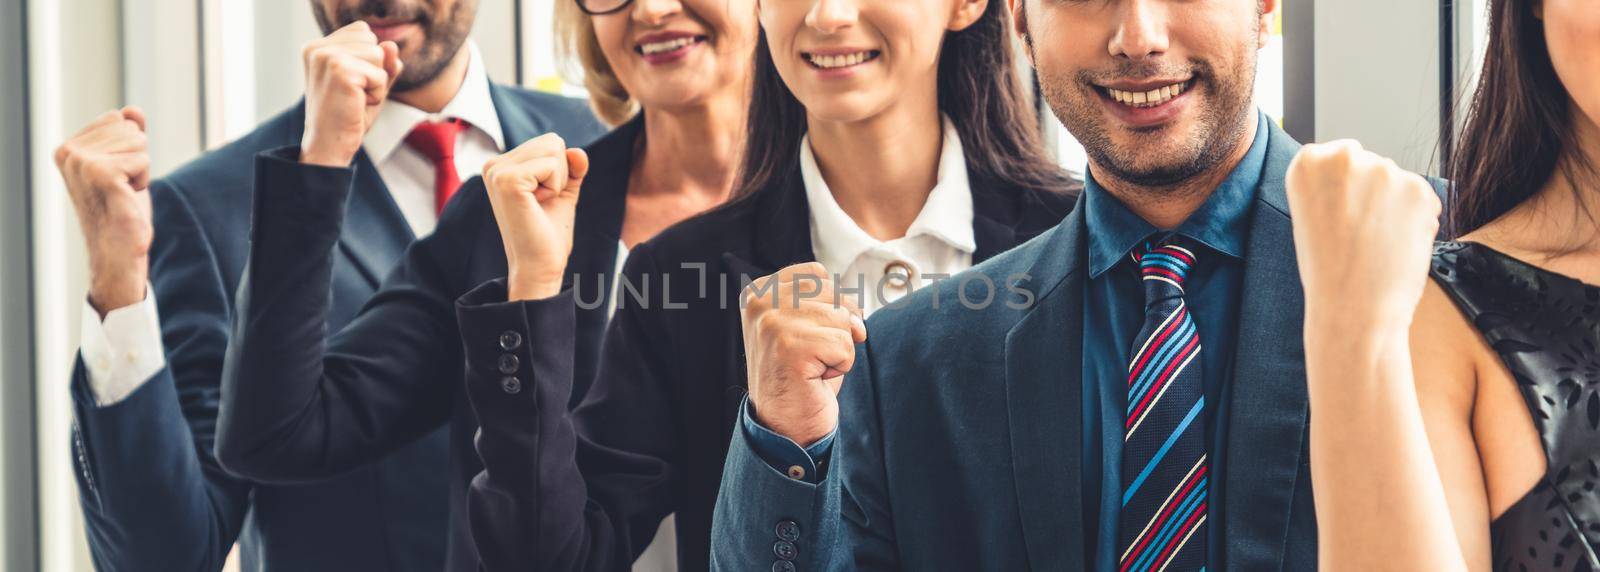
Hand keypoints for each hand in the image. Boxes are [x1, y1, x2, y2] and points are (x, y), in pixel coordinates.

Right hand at [54, 106, 152, 315]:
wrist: (118, 250)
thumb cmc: (122, 209)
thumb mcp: (126, 164)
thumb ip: (128, 134)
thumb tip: (133, 109)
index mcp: (68, 148)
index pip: (118, 119)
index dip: (129, 149)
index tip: (116, 177)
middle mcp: (69, 152)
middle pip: (130, 128)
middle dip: (137, 158)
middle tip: (122, 188)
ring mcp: (82, 162)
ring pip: (139, 142)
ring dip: (141, 170)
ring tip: (123, 194)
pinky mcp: (101, 174)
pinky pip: (143, 159)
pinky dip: (144, 180)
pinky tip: (126, 198)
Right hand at [299, 21, 401, 166]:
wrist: (329, 148)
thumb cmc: (348, 117)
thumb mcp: (371, 84)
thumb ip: (384, 63)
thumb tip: (392, 45)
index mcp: (316, 47)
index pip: (363, 32)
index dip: (368, 61)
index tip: (348, 85)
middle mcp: (317, 48)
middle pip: (373, 41)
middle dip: (374, 72)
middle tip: (352, 96)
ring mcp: (326, 57)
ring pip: (380, 55)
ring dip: (376, 83)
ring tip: (354, 100)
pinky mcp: (340, 70)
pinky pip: (381, 74)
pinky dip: (377, 94)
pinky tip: (356, 105)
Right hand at [484, 134, 588, 300]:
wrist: (540, 265)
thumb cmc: (548, 232)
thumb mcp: (563, 192)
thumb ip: (572, 167)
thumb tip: (577, 151)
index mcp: (501, 165)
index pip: (550, 142)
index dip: (560, 172)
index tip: (543, 199)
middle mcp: (493, 165)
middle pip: (552, 142)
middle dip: (560, 174)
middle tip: (543, 203)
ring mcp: (497, 172)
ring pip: (554, 149)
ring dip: (558, 181)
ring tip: (539, 204)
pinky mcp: (507, 181)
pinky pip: (552, 164)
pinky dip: (555, 186)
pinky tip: (537, 205)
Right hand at [740, 263, 867, 446]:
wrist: (786, 424)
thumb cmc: (801, 374)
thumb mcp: (804, 325)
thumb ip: (821, 299)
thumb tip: (858, 308)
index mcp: (758, 292)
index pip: (817, 274)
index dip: (831, 305)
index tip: (810, 335)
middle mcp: (760, 303)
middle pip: (833, 294)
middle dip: (837, 329)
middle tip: (811, 356)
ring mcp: (773, 324)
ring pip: (843, 319)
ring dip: (839, 349)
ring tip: (812, 367)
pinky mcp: (792, 347)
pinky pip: (846, 345)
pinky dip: (841, 366)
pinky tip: (815, 378)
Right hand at [1286, 140, 1440, 337]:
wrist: (1354, 309)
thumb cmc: (1328, 271)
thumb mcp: (1309, 217)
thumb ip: (1331, 186)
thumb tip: (1368, 173)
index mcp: (1308, 162)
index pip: (1335, 157)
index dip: (1341, 188)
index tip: (1337, 212)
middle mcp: (1345, 157)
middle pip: (1369, 166)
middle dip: (1370, 194)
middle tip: (1358, 233)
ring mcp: (1385, 171)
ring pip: (1396, 183)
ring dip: (1393, 207)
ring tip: (1376, 244)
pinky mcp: (1419, 189)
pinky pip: (1421, 199)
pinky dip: (1415, 221)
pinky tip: (1396, 245)